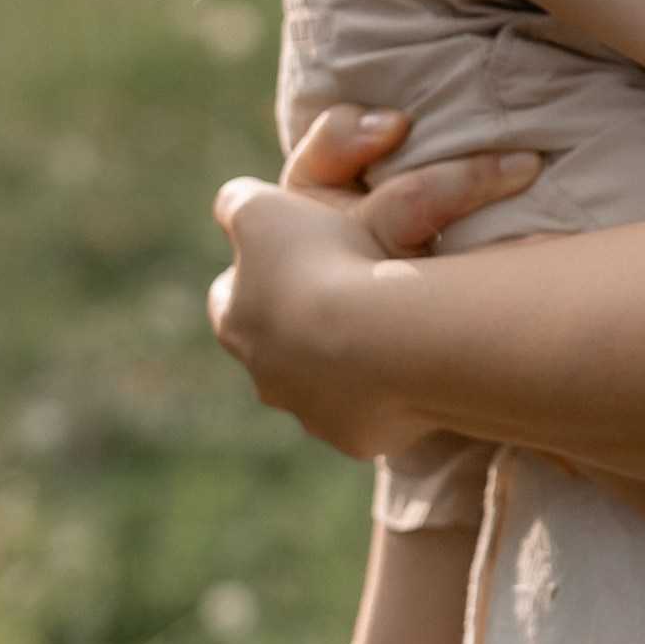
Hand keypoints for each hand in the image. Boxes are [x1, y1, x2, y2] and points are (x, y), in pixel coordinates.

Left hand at [207, 103, 541, 451]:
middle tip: (348, 293)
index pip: (231, 295)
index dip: (260, 270)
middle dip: (304, 325)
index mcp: (237, 322)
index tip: (294, 253)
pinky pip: (373, 413)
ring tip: (388, 331)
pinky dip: (387, 392)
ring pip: (325, 386)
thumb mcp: (261, 208)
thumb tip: (233, 207)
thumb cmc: (321, 264)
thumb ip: (237, 205)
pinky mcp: (359, 438)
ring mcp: (313, 414)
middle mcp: (266, 378)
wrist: (386, 338)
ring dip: (347, 363)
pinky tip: (413, 363)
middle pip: (278, 348)